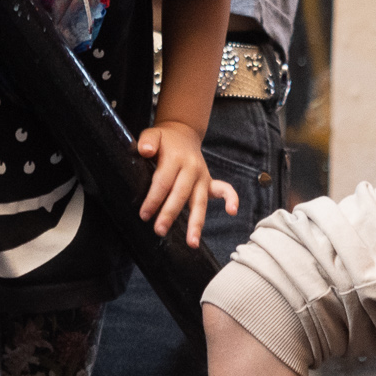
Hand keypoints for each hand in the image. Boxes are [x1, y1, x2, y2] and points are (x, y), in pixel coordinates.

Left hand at [135, 117, 238, 246]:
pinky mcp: (209, 181)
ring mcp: (202, 176)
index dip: (153, 199)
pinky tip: (232, 211)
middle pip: (180, 194)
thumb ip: (147, 141)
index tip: (144, 215)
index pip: (164, 182)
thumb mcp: (153, 135)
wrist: (182, 133)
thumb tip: (145, 151)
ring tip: (192, 243)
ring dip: (196, 223)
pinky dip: (231, 198)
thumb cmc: (164, 139)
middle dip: (170, 214)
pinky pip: (223, 190)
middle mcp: (192, 168)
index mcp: (176, 159)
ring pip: (199, 202)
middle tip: (159, 230)